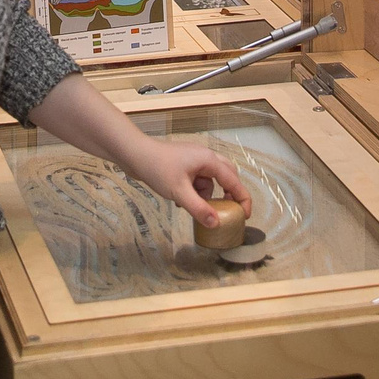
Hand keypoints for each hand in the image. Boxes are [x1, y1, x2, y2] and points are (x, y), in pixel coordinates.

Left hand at [124, 138, 251, 227]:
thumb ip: (199, 208)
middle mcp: (205, 157)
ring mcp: (194, 160)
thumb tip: (216, 224)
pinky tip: (179, 200)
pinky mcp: (184, 165)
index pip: (234, 181)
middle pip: (226, 177)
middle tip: (224, 211)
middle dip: (226, 195)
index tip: (244, 215)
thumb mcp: (179, 192)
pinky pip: (197, 180)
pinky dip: (193, 191)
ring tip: (190, 205)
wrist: (134, 154)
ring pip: (210, 181)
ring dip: (205, 195)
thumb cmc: (157, 168)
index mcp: (209, 160)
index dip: (242, 199)